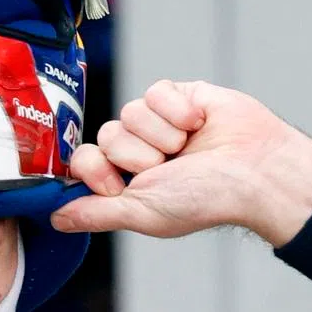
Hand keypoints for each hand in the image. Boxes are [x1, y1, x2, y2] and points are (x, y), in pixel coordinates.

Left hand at [51, 80, 311, 246]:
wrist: (256, 171)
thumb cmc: (204, 199)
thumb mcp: (142, 213)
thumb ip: (95, 213)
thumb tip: (55, 219)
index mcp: (125, 181)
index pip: (83, 161)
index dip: (97, 170)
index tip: (125, 185)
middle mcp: (137, 151)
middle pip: (105, 136)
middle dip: (137, 154)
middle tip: (170, 166)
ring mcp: (157, 123)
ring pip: (128, 112)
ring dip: (161, 134)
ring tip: (189, 147)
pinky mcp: (178, 97)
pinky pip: (154, 91)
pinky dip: (177, 110)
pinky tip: (199, 124)